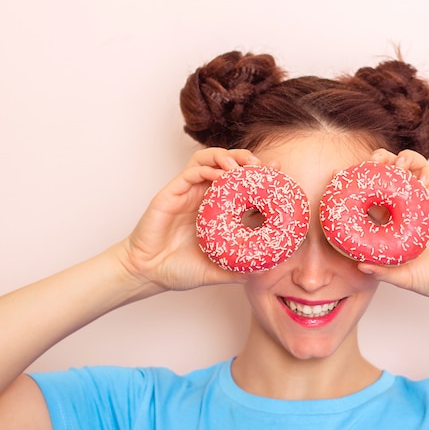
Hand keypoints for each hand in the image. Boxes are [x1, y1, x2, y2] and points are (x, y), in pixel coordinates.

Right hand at [119, 147, 260, 290]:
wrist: (148, 273)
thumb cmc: (179, 270)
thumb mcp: (216, 272)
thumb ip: (238, 270)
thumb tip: (263, 269)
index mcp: (218, 212)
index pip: (243, 187)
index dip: (261, 177)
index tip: (279, 171)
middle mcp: (205, 198)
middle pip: (228, 166)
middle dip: (247, 160)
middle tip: (262, 165)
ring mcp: (188, 193)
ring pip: (209, 160)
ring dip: (227, 157)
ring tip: (242, 164)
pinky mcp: (172, 193)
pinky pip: (190, 172)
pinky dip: (206, 167)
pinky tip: (219, 174)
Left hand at [359, 149, 428, 300]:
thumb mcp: (403, 277)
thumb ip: (383, 270)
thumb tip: (359, 265)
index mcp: (393, 221)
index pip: (372, 194)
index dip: (358, 182)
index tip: (340, 174)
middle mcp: (409, 205)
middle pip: (391, 173)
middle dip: (380, 162)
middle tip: (372, 161)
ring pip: (414, 168)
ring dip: (403, 160)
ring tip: (395, 164)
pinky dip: (427, 171)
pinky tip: (420, 179)